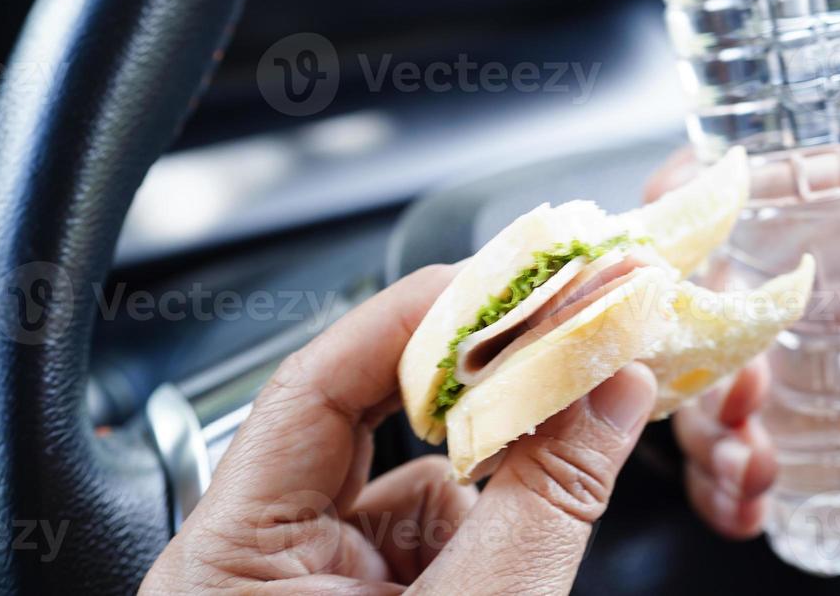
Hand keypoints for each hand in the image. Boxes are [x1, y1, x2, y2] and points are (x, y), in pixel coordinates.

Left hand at [142, 262, 657, 594]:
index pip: (313, 386)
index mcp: (231, 561)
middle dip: (474, 380)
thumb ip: (545, 501)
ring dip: (498, 450)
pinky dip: (497, 512)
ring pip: (413, 481)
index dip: (413, 318)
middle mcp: (260, 565)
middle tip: (561, 325)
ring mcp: (314, 593)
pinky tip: (546, 503)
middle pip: (367, 423)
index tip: (507, 276)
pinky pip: (433, 533)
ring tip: (577, 408)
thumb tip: (608, 387)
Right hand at [649, 151, 839, 590]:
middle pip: (702, 299)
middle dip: (682, 337)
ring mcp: (804, 393)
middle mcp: (819, 314)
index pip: (757, 199)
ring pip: (701, 388)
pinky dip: (719, 487)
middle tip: (737, 387)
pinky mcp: (804, 468)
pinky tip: (753, 500)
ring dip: (700, 422)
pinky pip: (728, 472)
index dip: (690, 199)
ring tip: (753, 460)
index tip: (668, 222)